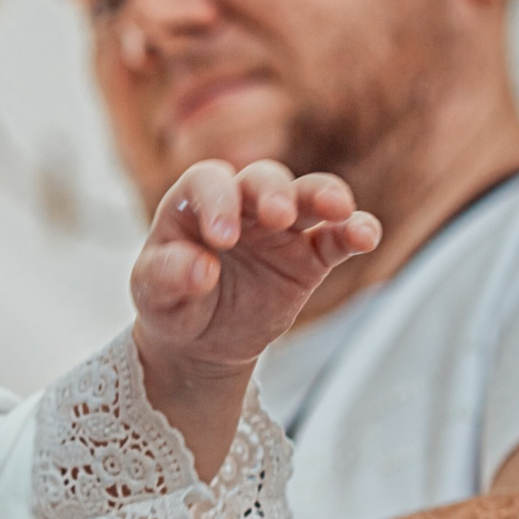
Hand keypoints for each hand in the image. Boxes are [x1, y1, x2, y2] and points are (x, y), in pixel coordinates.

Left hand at [130, 159, 378, 379]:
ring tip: (338, 209)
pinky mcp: (309, 256)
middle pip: (263, 178)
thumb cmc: (171, 302)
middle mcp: (241, 205)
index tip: (222, 238)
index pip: (207, 181)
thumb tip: (203, 269)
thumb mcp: (152, 294)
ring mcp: (280, 228)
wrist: (199, 339)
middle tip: (278, 217)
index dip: (217, 201)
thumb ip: (167, 276)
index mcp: (193, 203)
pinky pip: (337, 238)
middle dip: (273, 192)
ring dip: (325, 195)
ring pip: (308, 195)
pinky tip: (366, 236)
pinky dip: (355, 231)